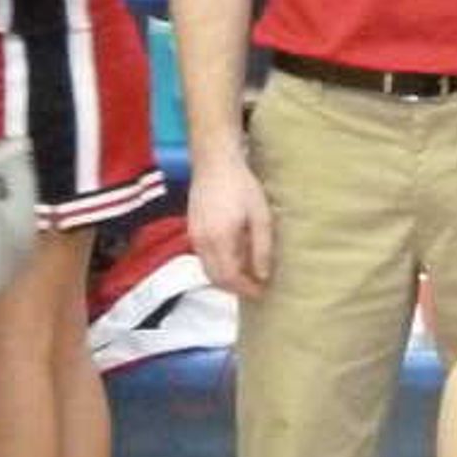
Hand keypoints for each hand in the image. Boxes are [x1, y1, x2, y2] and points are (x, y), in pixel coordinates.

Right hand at [187, 148, 277, 298]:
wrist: (215, 164)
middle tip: (257, 289)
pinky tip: (236, 259)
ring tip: (249, 277)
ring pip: (208, 269)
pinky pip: (204, 257)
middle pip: (215, 278)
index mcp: (219, 240)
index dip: (245, 289)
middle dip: (235, 288)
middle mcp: (201, 242)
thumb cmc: (242, 187)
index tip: (263, 292)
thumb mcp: (261, 217)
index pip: (229, 277)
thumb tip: (263, 275)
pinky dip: (219, 265)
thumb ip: (262, 248)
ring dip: (226, 278)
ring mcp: (194, 236)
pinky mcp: (192, 229)